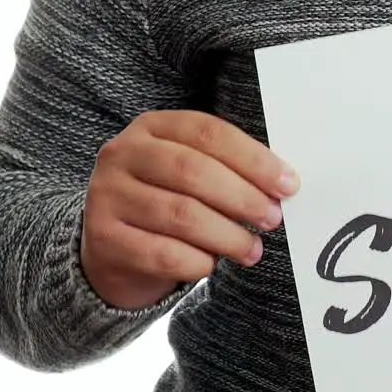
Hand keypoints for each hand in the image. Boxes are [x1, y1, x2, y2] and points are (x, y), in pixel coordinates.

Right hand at [80, 110, 298, 309]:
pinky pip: (162, 254)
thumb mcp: (189, 174)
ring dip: (227, 236)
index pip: (208, 133)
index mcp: (153, 127)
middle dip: (243, 198)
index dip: (253, 159)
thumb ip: (228, 170)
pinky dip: (197, 262)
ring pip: (180, 215)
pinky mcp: (103, 238)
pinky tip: (211, 264)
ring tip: (251, 249)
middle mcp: (123, 154)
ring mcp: (107, 195)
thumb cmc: (166, 203)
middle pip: (193, 171)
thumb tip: (283, 187)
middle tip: (272, 219)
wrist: (110, 247)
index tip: (288, 184)